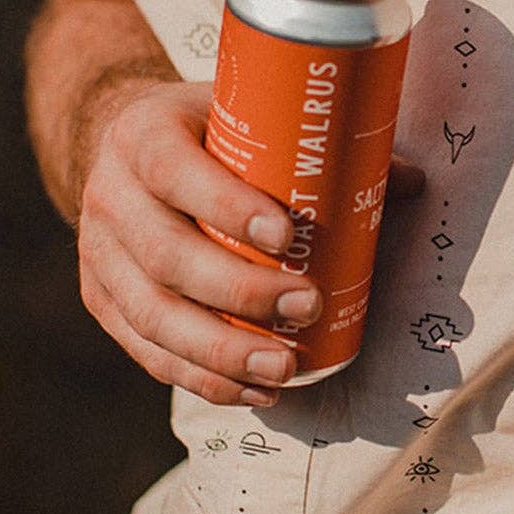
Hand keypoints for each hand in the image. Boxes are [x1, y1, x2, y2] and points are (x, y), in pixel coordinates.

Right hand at [76, 76, 423, 405]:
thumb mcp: (252, 121)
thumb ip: (326, 148)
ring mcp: (98, 255)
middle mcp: (108, 194)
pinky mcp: (103, 304)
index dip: (225, 206)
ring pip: (153, 316)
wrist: (136, 157)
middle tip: (307, 307)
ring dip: (222, 352)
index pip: (173, 170)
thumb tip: (415, 183)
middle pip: (165, 256)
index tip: (287, 236)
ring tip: (285, 369)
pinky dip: (204, 379)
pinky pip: (149, 352)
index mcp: (142, 133)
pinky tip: (256, 392)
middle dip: (239, 292)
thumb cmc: (213, 138)